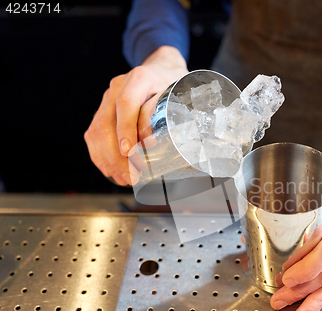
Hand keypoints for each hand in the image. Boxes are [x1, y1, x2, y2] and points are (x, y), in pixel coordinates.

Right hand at [84, 46, 187, 184]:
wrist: (161, 69)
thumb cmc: (172, 84)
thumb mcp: (176, 94)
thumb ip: (162, 113)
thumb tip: (150, 141)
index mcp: (138, 78)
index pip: (125, 104)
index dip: (125, 130)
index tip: (129, 152)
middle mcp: (116, 87)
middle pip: (106, 124)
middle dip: (117, 157)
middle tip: (132, 176)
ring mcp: (106, 99)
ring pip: (96, 133)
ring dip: (109, 161)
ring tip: (125, 179)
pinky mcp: (101, 111)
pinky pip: (93, 136)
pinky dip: (101, 157)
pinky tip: (112, 171)